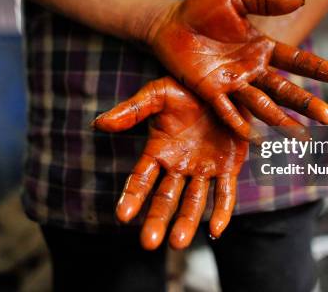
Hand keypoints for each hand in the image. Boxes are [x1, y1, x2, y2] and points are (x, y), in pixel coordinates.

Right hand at [93, 77, 247, 249]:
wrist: (223, 84)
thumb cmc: (187, 89)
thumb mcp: (158, 94)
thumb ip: (131, 110)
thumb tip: (99, 123)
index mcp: (159, 150)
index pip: (141, 179)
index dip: (132, 197)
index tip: (123, 216)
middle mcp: (179, 165)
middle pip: (165, 198)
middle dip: (156, 220)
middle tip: (149, 243)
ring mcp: (203, 169)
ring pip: (193, 201)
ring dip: (186, 222)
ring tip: (178, 243)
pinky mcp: (228, 167)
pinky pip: (225, 193)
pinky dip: (222, 212)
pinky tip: (216, 230)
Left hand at [147, 0, 327, 139]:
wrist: (170, 21)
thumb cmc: (203, 9)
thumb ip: (265, 1)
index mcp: (262, 47)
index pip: (295, 59)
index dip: (317, 67)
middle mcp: (251, 69)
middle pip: (284, 89)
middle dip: (305, 103)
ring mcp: (232, 83)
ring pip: (261, 105)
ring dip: (280, 120)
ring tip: (302, 137)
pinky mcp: (209, 91)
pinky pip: (228, 111)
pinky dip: (241, 124)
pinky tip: (258, 139)